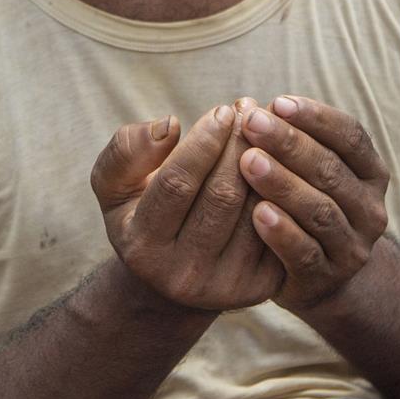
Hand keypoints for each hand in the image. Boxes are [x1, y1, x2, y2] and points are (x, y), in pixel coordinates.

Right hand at [92, 99, 283, 313]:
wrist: (171, 279)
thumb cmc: (142, 213)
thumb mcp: (115, 184)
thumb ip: (127, 151)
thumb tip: (169, 125)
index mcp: (143, 245)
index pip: (176, 183)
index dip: (203, 142)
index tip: (224, 110)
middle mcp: (182, 273)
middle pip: (221, 196)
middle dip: (240, 145)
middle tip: (251, 112)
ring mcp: (224, 286)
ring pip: (256, 212)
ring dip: (268, 163)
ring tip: (269, 129)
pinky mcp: (259, 288)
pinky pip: (281, 230)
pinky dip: (284, 191)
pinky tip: (282, 162)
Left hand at [238, 96, 389, 313]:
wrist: (319, 277)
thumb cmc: (305, 204)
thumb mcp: (306, 171)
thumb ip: (287, 141)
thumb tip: (245, 105)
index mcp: (370, 173)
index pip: (351, 136)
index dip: (316, 117)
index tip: (277, 102)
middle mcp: (369, 209)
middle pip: (332, 170)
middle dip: (289, 143)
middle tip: (252, 123)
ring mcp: (352, 247)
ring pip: (320, 210)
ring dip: (282, 183)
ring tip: (247, 161)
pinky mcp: (326, 278)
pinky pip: (305, 252)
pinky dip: (282, 231)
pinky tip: (256, 212)